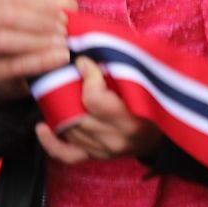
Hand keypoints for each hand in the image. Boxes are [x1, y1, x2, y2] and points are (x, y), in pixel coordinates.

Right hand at [0, 0, 74, 97]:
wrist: (9, 76)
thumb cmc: (25, 41)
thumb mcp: (37, 20)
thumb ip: (52, 8)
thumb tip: (68, 4)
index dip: (43, 6)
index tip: (65, 16)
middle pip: (6, 17)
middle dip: (38, 23)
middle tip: (64, 32)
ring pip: (3, 40)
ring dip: (37, 42)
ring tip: (62, 46)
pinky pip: (11, 66)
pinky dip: (38, 62)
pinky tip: (58, 59)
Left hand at [32, 57, 160, 164]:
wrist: (165, 140)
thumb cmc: (160, 108)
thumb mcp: (152, 89)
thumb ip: (130, 72)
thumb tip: (100, 49)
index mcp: (132, 123)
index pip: (95, 100)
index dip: (87, 77)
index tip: (85, 62)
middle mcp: (114, 140)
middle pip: (76, 115)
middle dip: (67, 90)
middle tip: (67, 73)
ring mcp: (102, 151)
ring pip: (68, 130)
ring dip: (59, 109)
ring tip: (57, 91)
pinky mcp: (94, 157)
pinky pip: (65, 154)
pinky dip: (50, 142)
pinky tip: (42, 127)